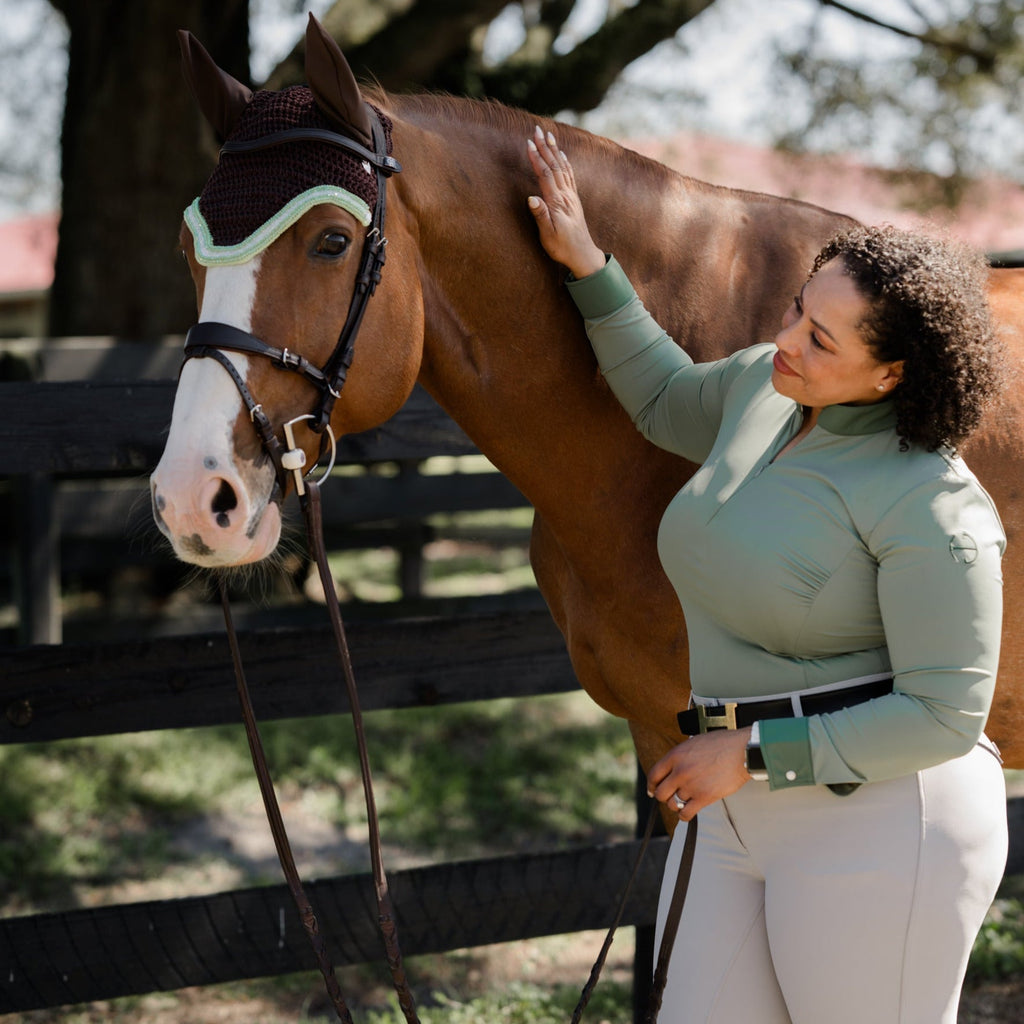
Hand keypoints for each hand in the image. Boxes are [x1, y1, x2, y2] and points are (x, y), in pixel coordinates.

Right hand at [526, 125, 605, 278]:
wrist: (583, 255)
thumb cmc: (562, 247)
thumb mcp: (548, 235)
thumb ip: (541, 215)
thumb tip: (531, 197)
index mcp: (557, 203)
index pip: (545, 175)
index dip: (536, 158)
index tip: (528, 143)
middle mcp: (566, 196)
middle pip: (554, 166)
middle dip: (545, 147)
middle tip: (537, 130)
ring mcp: (571, 196)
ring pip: (562, 167)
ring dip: (554, 150)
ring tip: (548, 134)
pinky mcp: (574, 199)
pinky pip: (569, 175)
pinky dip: (564, 162)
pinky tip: (561, 154)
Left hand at [648, 727, 753, 820]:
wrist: (742, 751)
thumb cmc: (722, 744)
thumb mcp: (694, 743)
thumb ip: (681, 756)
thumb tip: (673, 768)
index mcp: (676, 755)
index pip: (653, 774)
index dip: (651, 785)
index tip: (652, 790)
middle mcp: (680, 771)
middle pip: (660, 793)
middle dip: (663, 797)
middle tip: (669, 797)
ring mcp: (691, 785)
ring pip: (673, 804)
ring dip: (677, 804)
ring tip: (684, 801)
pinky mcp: (704, 797)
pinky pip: (686, 814)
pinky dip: (684, 816)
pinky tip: (688, 812)